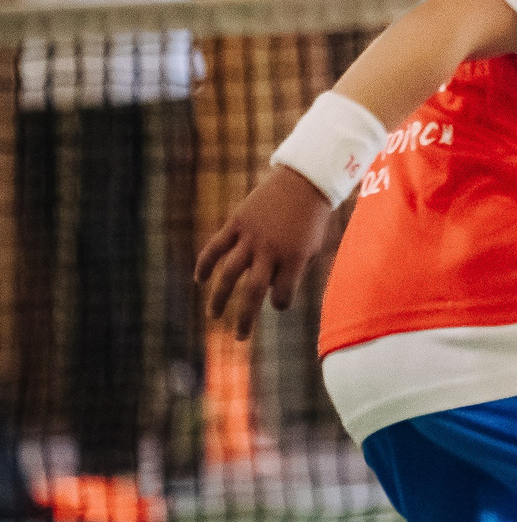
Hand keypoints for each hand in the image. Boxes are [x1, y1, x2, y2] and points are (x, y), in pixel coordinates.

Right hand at [196, 167, 333, 340]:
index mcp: (294, 259)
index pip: (281, 295)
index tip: (279, 302)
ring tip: (214, 315)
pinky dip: (205, 264)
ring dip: (219, 297)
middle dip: (245, 318)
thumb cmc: (311, 220)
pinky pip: (215, 248)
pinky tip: (199, 280)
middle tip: (240, 337)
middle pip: (252, 292)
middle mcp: (271, 250)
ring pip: (229, 273)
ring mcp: (251, 237)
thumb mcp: (312, 247)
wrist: (303, 183)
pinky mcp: (236, 224)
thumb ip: (293, 271)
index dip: (280, 303)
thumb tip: (272, 294)